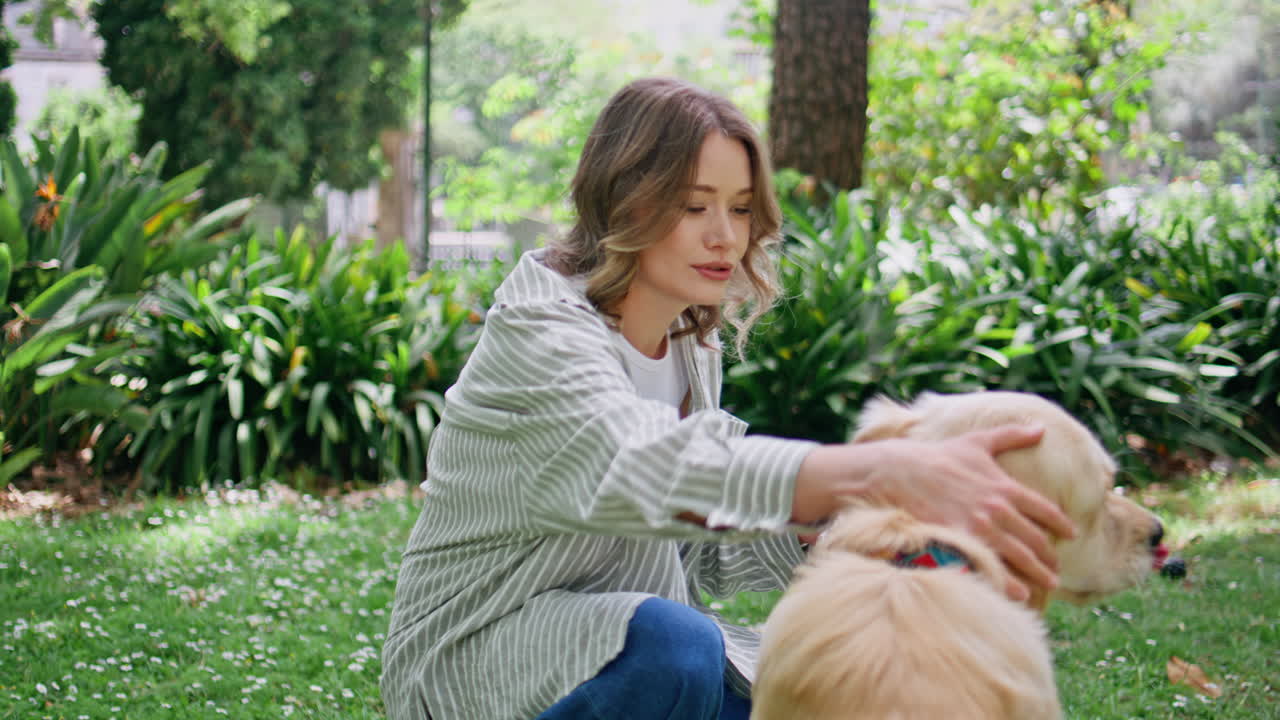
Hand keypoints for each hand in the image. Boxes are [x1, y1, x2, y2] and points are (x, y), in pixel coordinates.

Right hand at [792, 424, 1075, 601]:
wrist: (902, 472)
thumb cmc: (940, 456)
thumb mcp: (978, 441)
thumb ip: (1012, 435)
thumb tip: (1041, 428)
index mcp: (1005, 486)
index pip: (1044, 510)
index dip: (1061, 524)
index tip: (1071, 534)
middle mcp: (998, 508)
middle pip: (1034, 538)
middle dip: (1049, 556)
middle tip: (1056, 569)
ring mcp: (980, 527)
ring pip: (1018, 555)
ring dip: (1037, 573)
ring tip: (1048, 585)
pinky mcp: (961, 540)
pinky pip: (992, 565)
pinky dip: (1008, 582)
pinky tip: (1019, 594)